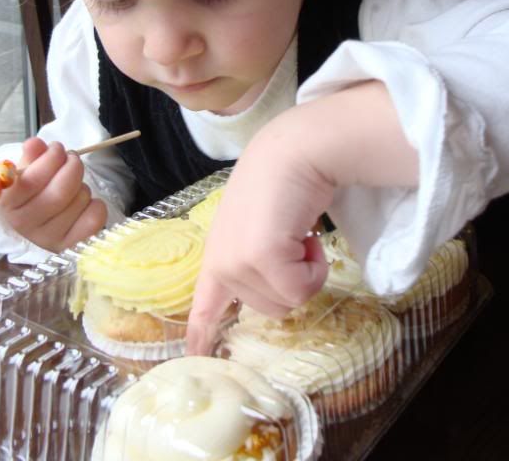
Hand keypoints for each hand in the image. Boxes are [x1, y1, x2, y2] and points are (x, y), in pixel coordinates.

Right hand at [0, 137, 106, 251]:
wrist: (39, 223)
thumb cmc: (33, 192)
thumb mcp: (27, 171)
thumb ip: (31, 155)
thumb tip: (35, 144)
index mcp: (9, 204)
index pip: (32, 180)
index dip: (50, 158)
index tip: (56, 149)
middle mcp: (25, 225)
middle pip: (61, 191)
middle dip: (73, 166)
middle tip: (72, 159)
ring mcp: (49, 239)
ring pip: (80, 200)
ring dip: (82, 186)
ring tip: (74, 188)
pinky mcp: (72, 245)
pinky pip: (95, 216)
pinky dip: (96, 205)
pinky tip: (84, 205)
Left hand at [186, 82, 418, 354]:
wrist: (292, 151)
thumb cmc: (279, 181)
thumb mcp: (256, 224)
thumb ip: (252, 254)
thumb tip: (270, 274)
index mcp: (216, 255)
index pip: (202, 305)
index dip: (200, 334)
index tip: (192, 357)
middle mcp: (221, 263)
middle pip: (270, 308)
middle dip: (291, 278)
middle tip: (292, 240)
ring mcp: (238, 262)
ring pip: (288, 301)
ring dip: (305, 271)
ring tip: (297, 233)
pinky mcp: (261, 257)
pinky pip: (302, 289)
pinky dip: (316, 266)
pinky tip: (307, 235)